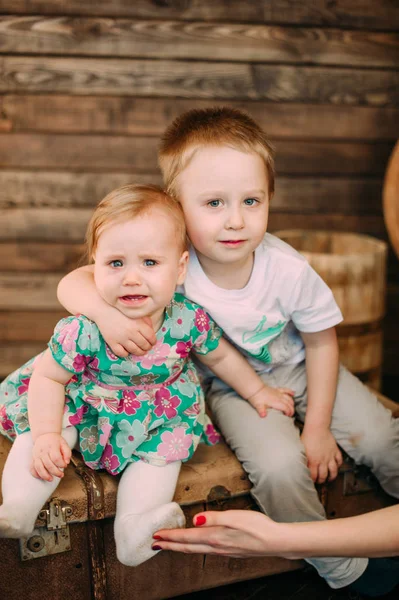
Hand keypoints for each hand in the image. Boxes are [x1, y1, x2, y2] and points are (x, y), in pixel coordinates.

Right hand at [30, 433, 71, 481]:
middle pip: (48, 464)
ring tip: (51, 479)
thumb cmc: (55, 441)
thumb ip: (67, 453)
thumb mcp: (64, 443)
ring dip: (45, 475)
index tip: (65, 466)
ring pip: (39, 467)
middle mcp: (43, 451)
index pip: (56, 458)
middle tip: (61, 475)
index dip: (61, 464)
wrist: (44, 435)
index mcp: (52, 446)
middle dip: (55, 472)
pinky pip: (32, 467)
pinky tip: (41, 477)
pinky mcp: (32, 458)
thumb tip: (67, 462)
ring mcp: (36, 455)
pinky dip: (35, 474)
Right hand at [96, 312, 155, 356]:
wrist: (102, 308)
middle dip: (147, 348)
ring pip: (134, 350)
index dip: (153, 341)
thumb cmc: (121, 310)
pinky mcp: (112, 342)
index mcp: (138, 324)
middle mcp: (131, 332)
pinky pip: (121, 353)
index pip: (151, 337)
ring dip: (140, 352)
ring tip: (141, 351)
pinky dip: (126, 354)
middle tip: (147, 348)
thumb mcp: (136, 313)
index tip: (153, 342)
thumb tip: (152, 331)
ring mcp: (121, 338)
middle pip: (144, 345)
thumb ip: (146, 321)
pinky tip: (127, 351)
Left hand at [152, 510, 291, 558]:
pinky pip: (204, 551)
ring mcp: (222, 551)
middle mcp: (216, 546)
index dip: (170, 537)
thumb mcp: (236, 517)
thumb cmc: (258, 527)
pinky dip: (192, 548)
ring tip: (169, 545)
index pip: (187, 538)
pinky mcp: (229, 551)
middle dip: (170, 546)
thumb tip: (195, 519)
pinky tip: (194, 546)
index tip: (156, 536)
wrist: (276, 541)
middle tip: (154, 544)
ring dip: (179, 548)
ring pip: (195, 550)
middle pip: (187, 548)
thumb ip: (214, 518)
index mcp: (215, 537)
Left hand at [247, 385, 294, 417]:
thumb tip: (263, 415)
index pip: (286, 408)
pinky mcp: (277, 390)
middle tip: (290, 415)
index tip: (287, 416)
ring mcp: (278, 393)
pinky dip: (290, 392)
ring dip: (292, 403)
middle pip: (289, 403)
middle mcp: (279, 397)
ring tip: (292, 408)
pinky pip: (285, 390)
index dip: (289, 412)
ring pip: (289, 398)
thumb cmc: (257, 398)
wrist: (255, 388)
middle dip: (291, 409)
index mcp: (276, 402)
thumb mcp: (258, 405)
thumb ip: (262, 411)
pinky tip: (293, 393)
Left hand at [301, 427, 341, 483]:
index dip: (313, 480)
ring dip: (332, 476)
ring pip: (334, 471)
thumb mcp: (301, 449)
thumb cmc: (307, 437)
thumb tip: (302, 467)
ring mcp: (330, 456)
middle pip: (324, 475)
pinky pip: (339, 461)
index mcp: (313, 461)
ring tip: (330, 478)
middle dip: (322, 480)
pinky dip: (339, 465)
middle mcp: (323, 460)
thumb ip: (303, 459)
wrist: (317, 428)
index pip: (314, 475)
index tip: (312, 481)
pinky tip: (336, 466)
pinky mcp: (335, 451)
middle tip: (321, 481)